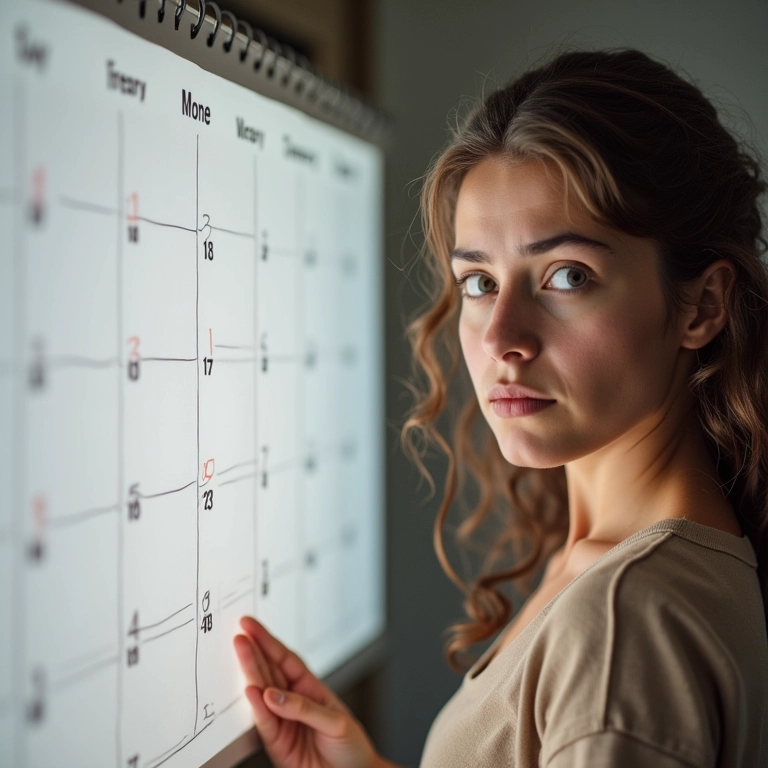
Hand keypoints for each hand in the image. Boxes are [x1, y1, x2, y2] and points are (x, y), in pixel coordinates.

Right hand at [233, 615, 380, 767]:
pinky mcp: (277, 744)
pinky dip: (257, 708)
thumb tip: (274, 695)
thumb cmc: (350, 746)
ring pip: (263, 694)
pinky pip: (265, 723)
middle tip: (239, 636)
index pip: (284, 659)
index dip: (267, 641)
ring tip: (241, 653)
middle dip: (254, 653)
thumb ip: (305, 708)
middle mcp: (292, 702)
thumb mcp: (336, 721)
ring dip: (251, 673)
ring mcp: (283, 722)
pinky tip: (249, 692)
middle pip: (270, 673)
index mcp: (309, 687)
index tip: (250, 625)